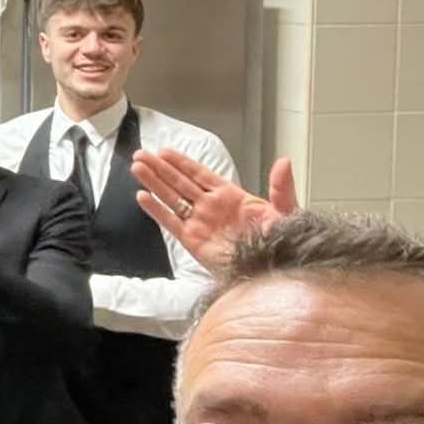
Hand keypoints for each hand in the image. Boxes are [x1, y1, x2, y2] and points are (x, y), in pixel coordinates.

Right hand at [133, 151, 297, 270]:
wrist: (273, 272)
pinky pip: (171, 222)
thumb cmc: (282, 244)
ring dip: (154, 183)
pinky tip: (143, 197)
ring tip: (137, 168)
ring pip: (172, 198)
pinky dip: (156, 210)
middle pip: (180, 183)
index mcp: (231, 197)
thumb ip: (280, 187)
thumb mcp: (285, 211)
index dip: (182, 162)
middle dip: (160, 168)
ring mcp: (200, 223)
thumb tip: (283, 162)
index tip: (164, 151)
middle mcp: (211, 207)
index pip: (201, 174)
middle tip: (141, 155)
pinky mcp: (193, 241)